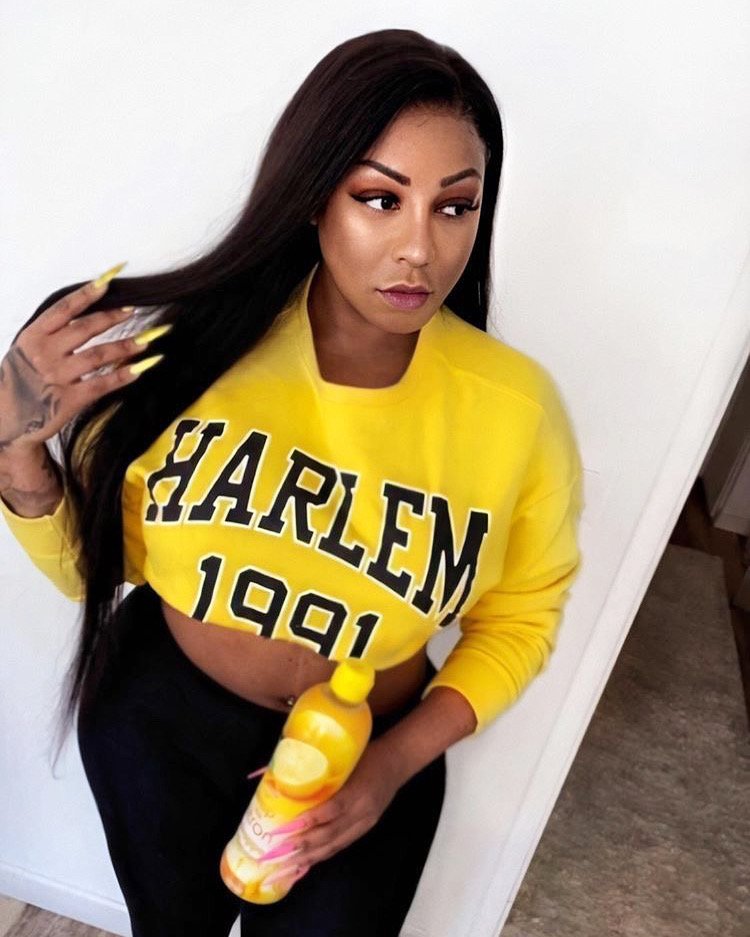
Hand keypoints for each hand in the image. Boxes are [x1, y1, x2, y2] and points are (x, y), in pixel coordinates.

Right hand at [0, 273, 158, 449]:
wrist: (7, 418)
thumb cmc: (21, 380)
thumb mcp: (26, 350)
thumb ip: (51, 333)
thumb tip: (87, 313)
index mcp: (33, 336)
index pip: (64, 309)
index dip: (87, 294)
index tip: (107, 281)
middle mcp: (45, 354)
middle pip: (85, 329)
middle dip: (112, 317)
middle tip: (132, 311)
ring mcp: (57, 377)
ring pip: (98, 355)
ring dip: (125, 346)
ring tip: (146, 341)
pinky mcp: (69, 400)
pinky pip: (102, 384)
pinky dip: (122, 376)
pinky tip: (139, 369)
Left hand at [257, 737, 404, 885]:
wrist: (396, 761)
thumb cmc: (367, 753)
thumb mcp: (345, 756)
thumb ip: (317, 767)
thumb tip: (280, 772)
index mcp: (358, 791)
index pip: (331, 810)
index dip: (309, 821)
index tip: (286, 829)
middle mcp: (362, 812)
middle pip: (332, 834)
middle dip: (304, 846)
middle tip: (279, 853)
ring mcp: (365, 823)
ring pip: (335, 845)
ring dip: (311, 856)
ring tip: (288, 865)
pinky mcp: (365, 828)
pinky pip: (341, 845)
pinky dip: (323, 854)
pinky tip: (308, 861)